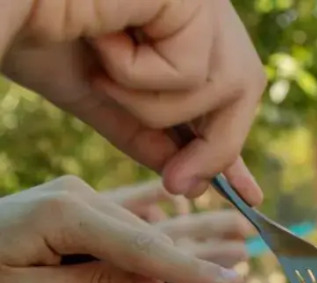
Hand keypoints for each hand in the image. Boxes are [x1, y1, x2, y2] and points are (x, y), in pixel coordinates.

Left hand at [0, 176, 244, 282]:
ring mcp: (82, 196)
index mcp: (65, 211)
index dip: (189, 269)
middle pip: (147, 248)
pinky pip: (128, 235)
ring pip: (141, 245)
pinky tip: (148, 274)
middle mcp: (79, 194)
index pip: (143, 246)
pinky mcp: (82, 207)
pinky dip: (137, 264)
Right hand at [1, 0, 265, 201]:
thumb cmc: (33, 29)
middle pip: (243, 87)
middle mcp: (200, 4)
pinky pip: (192, 71)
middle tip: (176, 184)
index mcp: (183, 22)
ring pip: (221, 86)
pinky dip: (139, 75)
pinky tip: (104, 38)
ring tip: (102, 67)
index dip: (234, 141)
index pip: (228, 89)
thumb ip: (149, 134)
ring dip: (153, 105)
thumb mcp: (103, 96)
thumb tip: (190, 178)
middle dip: (212, 147)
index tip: (249, 195)